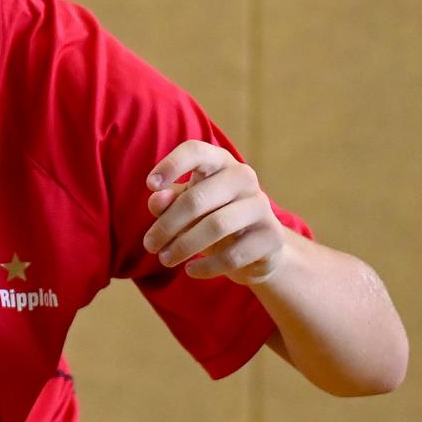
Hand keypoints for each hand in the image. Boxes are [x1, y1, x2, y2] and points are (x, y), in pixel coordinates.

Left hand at [142, 141, 287, 284]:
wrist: (254, 249)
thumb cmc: (210, 217)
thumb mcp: (184, 206)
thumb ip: (168, 200)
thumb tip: (156, 199)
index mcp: (220, 162)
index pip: (196, 150)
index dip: (172, 164)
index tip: (150, 185)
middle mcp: (244, 177)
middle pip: (198, 198)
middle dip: (167, 225)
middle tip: (149, 245)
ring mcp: (261, 206)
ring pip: (216, 226)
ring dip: (183, 246)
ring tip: (165, 259)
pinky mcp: (271, 236)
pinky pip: (233, 254)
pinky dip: (206, 266)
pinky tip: (191, 270)